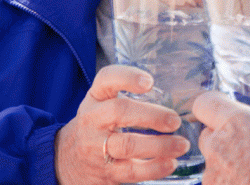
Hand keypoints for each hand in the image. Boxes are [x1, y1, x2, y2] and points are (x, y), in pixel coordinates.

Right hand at [54, 65, 189, 184]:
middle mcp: (92, 119)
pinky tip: (171, 163)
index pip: (106, 79)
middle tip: (175, 121)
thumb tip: (177, 93)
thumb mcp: (102, 104)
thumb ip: (128, 95)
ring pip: (127, 145)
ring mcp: (96, 147)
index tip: (149, 82)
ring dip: (159, 145)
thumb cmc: (97, 125)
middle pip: (119, 111)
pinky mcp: (105, 171)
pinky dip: (154, 168)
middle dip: (151, 115)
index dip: (127, 77)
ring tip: (181, 144)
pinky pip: (131, 171)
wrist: (68, 161)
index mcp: (95, 98)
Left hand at [192, 91, 249, 184]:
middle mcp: (217, 148)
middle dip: (222, 138)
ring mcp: (213, 177)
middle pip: (206, 134)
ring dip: (227, 167)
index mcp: (237, 123)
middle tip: (247, 145)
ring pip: (212, 165)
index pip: (205, 102)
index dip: (212, 104)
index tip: (224, 110)